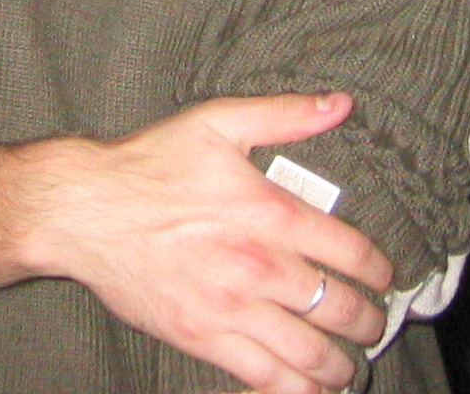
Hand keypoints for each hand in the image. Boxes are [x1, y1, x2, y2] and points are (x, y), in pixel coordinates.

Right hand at [26, 92, 393, 393]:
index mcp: (271, 213)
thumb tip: (341, 103)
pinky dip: (296, 390)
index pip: (352, 253)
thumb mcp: (219, 122)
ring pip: (309, 353)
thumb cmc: (150, 162)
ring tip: (349, 367)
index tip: (384, 278)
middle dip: (369, 323)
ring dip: (341, 366)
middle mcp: (260, 266)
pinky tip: (310, 389)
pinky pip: (263, 377)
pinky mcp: (201, 338)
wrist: (84, 210)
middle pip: (340, 309)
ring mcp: (231, 308)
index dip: (379, 271)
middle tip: (374, 325)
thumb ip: (286, 115)